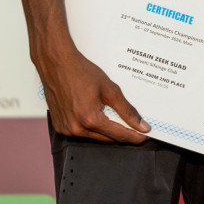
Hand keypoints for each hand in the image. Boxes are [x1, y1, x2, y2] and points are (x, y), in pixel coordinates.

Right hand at [36, 41, 150, 142]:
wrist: (57, 64)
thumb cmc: (81, 72)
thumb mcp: (110, 90)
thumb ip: (127, 110)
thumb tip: (142, 126)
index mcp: (90, 119)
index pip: (119, 135)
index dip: (135, 136)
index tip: (146, 135)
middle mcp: (76, 128)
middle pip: (107, 138)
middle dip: (122, 133)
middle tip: (136, 126)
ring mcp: (66, 130)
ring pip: (95, 137)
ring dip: (106, 130)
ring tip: (114, 115)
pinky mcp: (60, 127)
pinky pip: (82, 133)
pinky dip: (92, 127)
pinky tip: (96, 114)